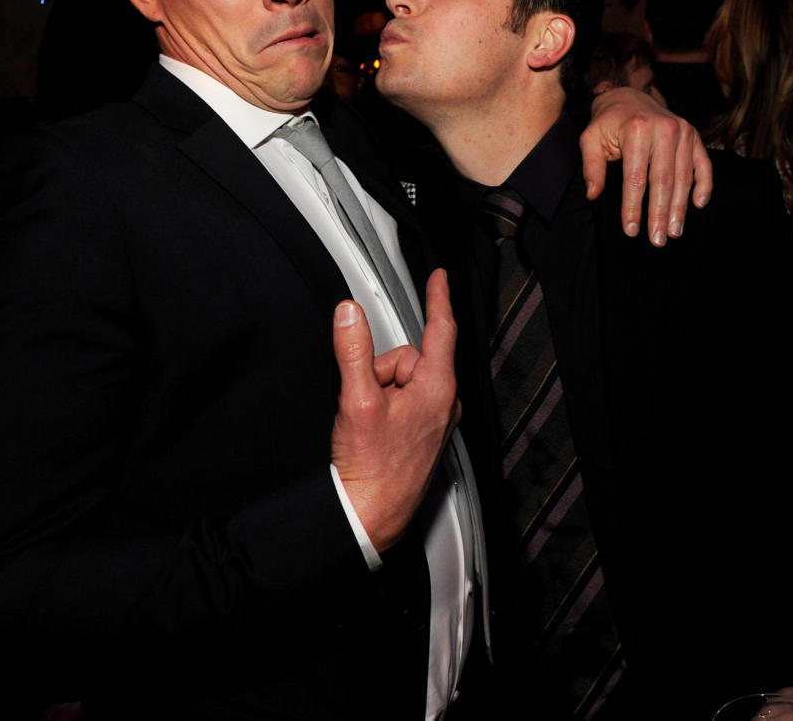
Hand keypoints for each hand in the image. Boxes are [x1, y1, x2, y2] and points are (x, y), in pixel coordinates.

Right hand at [330, 269, 459, 552]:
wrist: (370, 516)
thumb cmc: (372, 468)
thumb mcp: (357, 401)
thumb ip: (354, 351)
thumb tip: (348, 313)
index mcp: (437, 388)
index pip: (441, 329)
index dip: (438, 298)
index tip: (439, 277)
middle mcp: (444, 402)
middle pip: (408, 356)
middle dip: (381, 369)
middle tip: (365, 401)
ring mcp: (435, 419)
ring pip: (402, 379)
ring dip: (380, 390)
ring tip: (369, 422)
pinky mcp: (423, 433)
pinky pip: (403, 400)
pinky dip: (385, 406)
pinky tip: (375, 431)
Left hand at [580, 87, 712, 245]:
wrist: (628, 96)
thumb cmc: (607, 123)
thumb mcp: (590, 140)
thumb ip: (592, 167)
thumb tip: (593, 195)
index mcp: (637, 130)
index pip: (636, 178)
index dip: (633, 207)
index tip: (631, 231)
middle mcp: (664, 129)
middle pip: (663, 181)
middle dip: (659, 214)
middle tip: (658, 240)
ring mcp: (683, 131)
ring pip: (683, 177)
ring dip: (679, 207)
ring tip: (674, 231)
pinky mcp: (694, 135)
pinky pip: (703, 164)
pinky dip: (703, 185)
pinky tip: (698, 205)